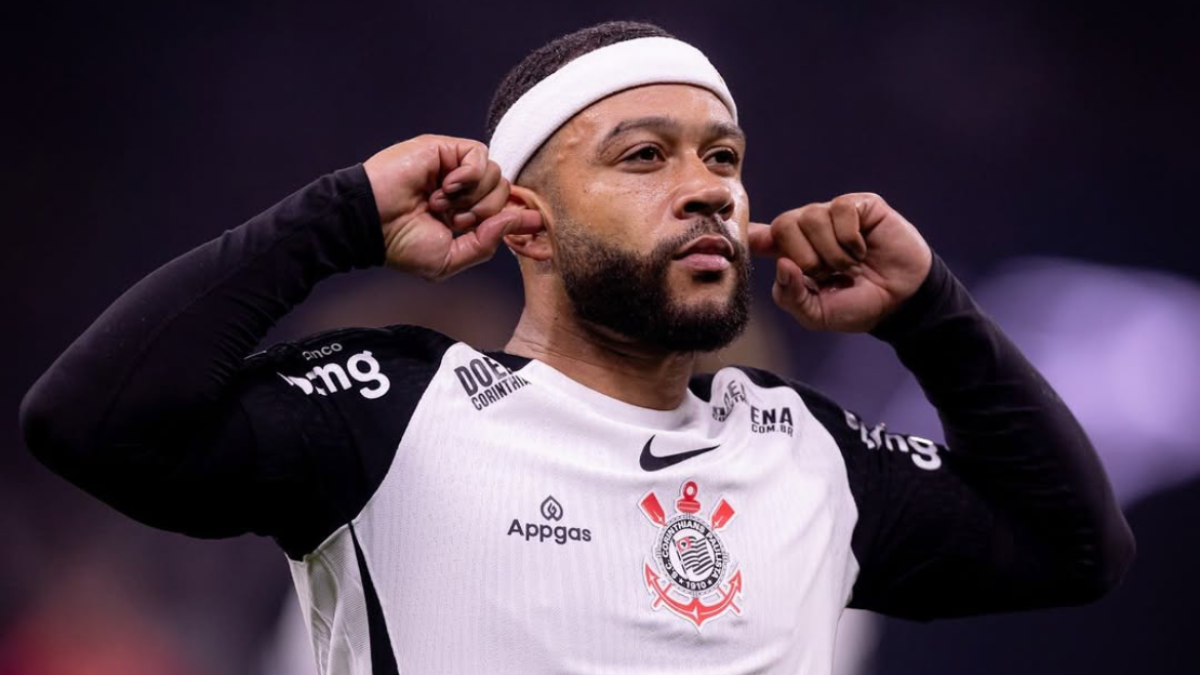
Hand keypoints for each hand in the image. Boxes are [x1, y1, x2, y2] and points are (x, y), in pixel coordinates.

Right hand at [363, 135, 542, 280]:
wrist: (369, 223)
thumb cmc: (400, 244)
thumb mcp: (449, 260)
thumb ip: (484, 244)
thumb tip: (513, 220)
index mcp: (464, 216)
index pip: (505, 211)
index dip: (522, 217)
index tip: (538, 224)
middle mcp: (462, 191)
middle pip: (504, 193)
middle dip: (487, 212)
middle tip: (457, 220)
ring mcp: (454, 169)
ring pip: (496, 175)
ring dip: (474, 197)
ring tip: (443, 206)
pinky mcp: (445, 150)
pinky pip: (480, 156)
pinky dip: (469, 176)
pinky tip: (445, 187)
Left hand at [748, 193, 931, 331]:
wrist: (901, 301)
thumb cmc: (857, 305)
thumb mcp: (817, 314)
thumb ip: (792, 296)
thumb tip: (782, 263)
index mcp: (790, 253)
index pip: (758, 235)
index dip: (746, 233)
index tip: (741, 238)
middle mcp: (807, 229)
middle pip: (783, 224)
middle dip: (806, 257)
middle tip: (829, 274)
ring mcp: (833, 214)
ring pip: (812, 217)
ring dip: (833, 252)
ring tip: (851, 266)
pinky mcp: (859, 205)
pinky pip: (841, 210)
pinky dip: (851, 238)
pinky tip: (864, 249)